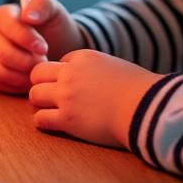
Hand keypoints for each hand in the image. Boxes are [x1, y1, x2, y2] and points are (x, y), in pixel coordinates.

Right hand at [0, 0, 85, 94]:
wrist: (58, 48)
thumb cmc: (54, 28)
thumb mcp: (54, 11)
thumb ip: (42, 5)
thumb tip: (27, 15)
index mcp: (3, 15)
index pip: (4, 24)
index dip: (23, 37)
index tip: (43, 47)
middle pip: (2, 52)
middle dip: (27, 61)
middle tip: (44, 62)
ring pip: (1, 70)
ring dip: (25, 75)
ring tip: (40, 70)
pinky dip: (18, 85)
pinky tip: (31, 78)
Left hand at [28, 50, 161, 148]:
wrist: (148, 108)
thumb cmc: (139, 90)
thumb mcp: (114, 67)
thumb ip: (95, 70)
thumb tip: (88, 81)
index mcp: (83, 58)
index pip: (59, 62)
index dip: (64, 74)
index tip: (75, 86)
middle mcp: (70, 74)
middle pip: (37, 74)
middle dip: (42, 84)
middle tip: (51, 97)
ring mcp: (66, 96)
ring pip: (34, 95)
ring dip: (41, 103)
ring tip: (52, 111)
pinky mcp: (67, 119)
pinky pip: (40, 119)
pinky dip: (44, 122)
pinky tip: (55, 124)